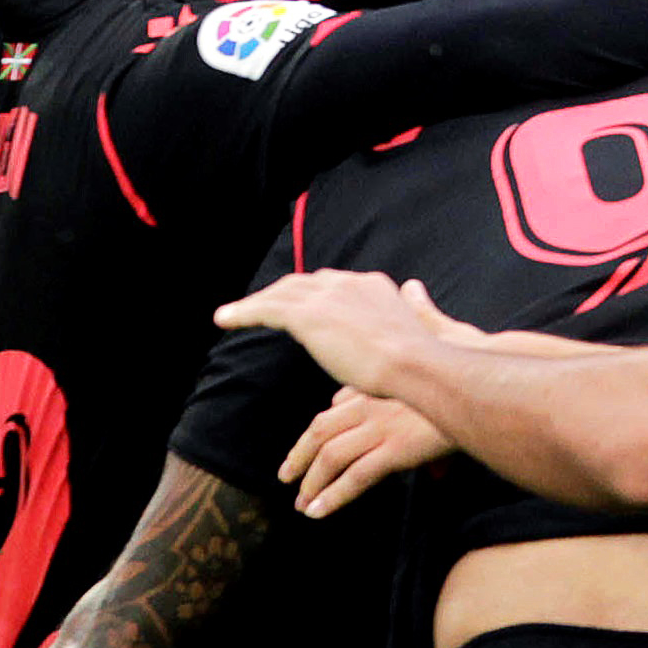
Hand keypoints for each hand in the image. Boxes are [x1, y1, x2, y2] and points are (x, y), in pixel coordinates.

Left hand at [214, 269, 466, 392]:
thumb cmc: (422, 361)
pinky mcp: (307, 315)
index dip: (313, 295)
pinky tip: (225, 319)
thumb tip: (416, 291)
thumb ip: (413, 307)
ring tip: (233, 314)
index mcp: (373, 286)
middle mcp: (347, 283)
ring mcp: (325, 297)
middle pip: (303, 283)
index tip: (301, 306)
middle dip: (280, 293)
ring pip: (280, 293)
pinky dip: (242, 312)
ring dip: (255, 302)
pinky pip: (266, 309)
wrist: (414, 364)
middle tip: (262, 307)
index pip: (333, 285)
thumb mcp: (418, 325)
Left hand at [283, 388, 453, 518]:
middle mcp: (373, 404)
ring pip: (330, 456)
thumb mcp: (437, 394)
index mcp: (380, 388)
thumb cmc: (467, 389)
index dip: (317, 431)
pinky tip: (318, 511)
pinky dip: (331, 495)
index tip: (307, 446)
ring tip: (302, 504)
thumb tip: (438, 474)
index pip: (336, 407)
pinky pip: (354, 476)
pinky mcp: (395, 448)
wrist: (482, 386)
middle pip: (320, 430)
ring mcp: (381, 426)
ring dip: (310, 482)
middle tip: (286, 476)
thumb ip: (429, 436)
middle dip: (299, 455)